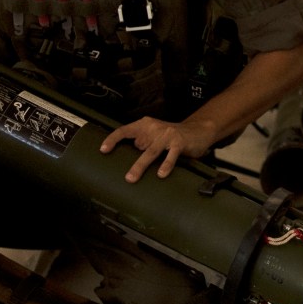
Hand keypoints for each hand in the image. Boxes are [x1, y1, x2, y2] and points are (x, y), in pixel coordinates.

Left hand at [99, 115, 217, 181]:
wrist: (199, 130)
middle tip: (125, 177)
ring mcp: (167, 135)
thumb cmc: (173, 137)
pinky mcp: (179, 142)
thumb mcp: (155, 136)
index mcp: (145, 125)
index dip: (112, 139)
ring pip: (151, 152)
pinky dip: (166, 165)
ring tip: (132, 178)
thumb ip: (142, 144)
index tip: (103, 150)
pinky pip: (171, 155)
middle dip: (131, 162)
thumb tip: (125, 160)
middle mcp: (154, 128)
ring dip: (140, 165)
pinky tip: (161, 174)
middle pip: (138, 145)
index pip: (124, 130)